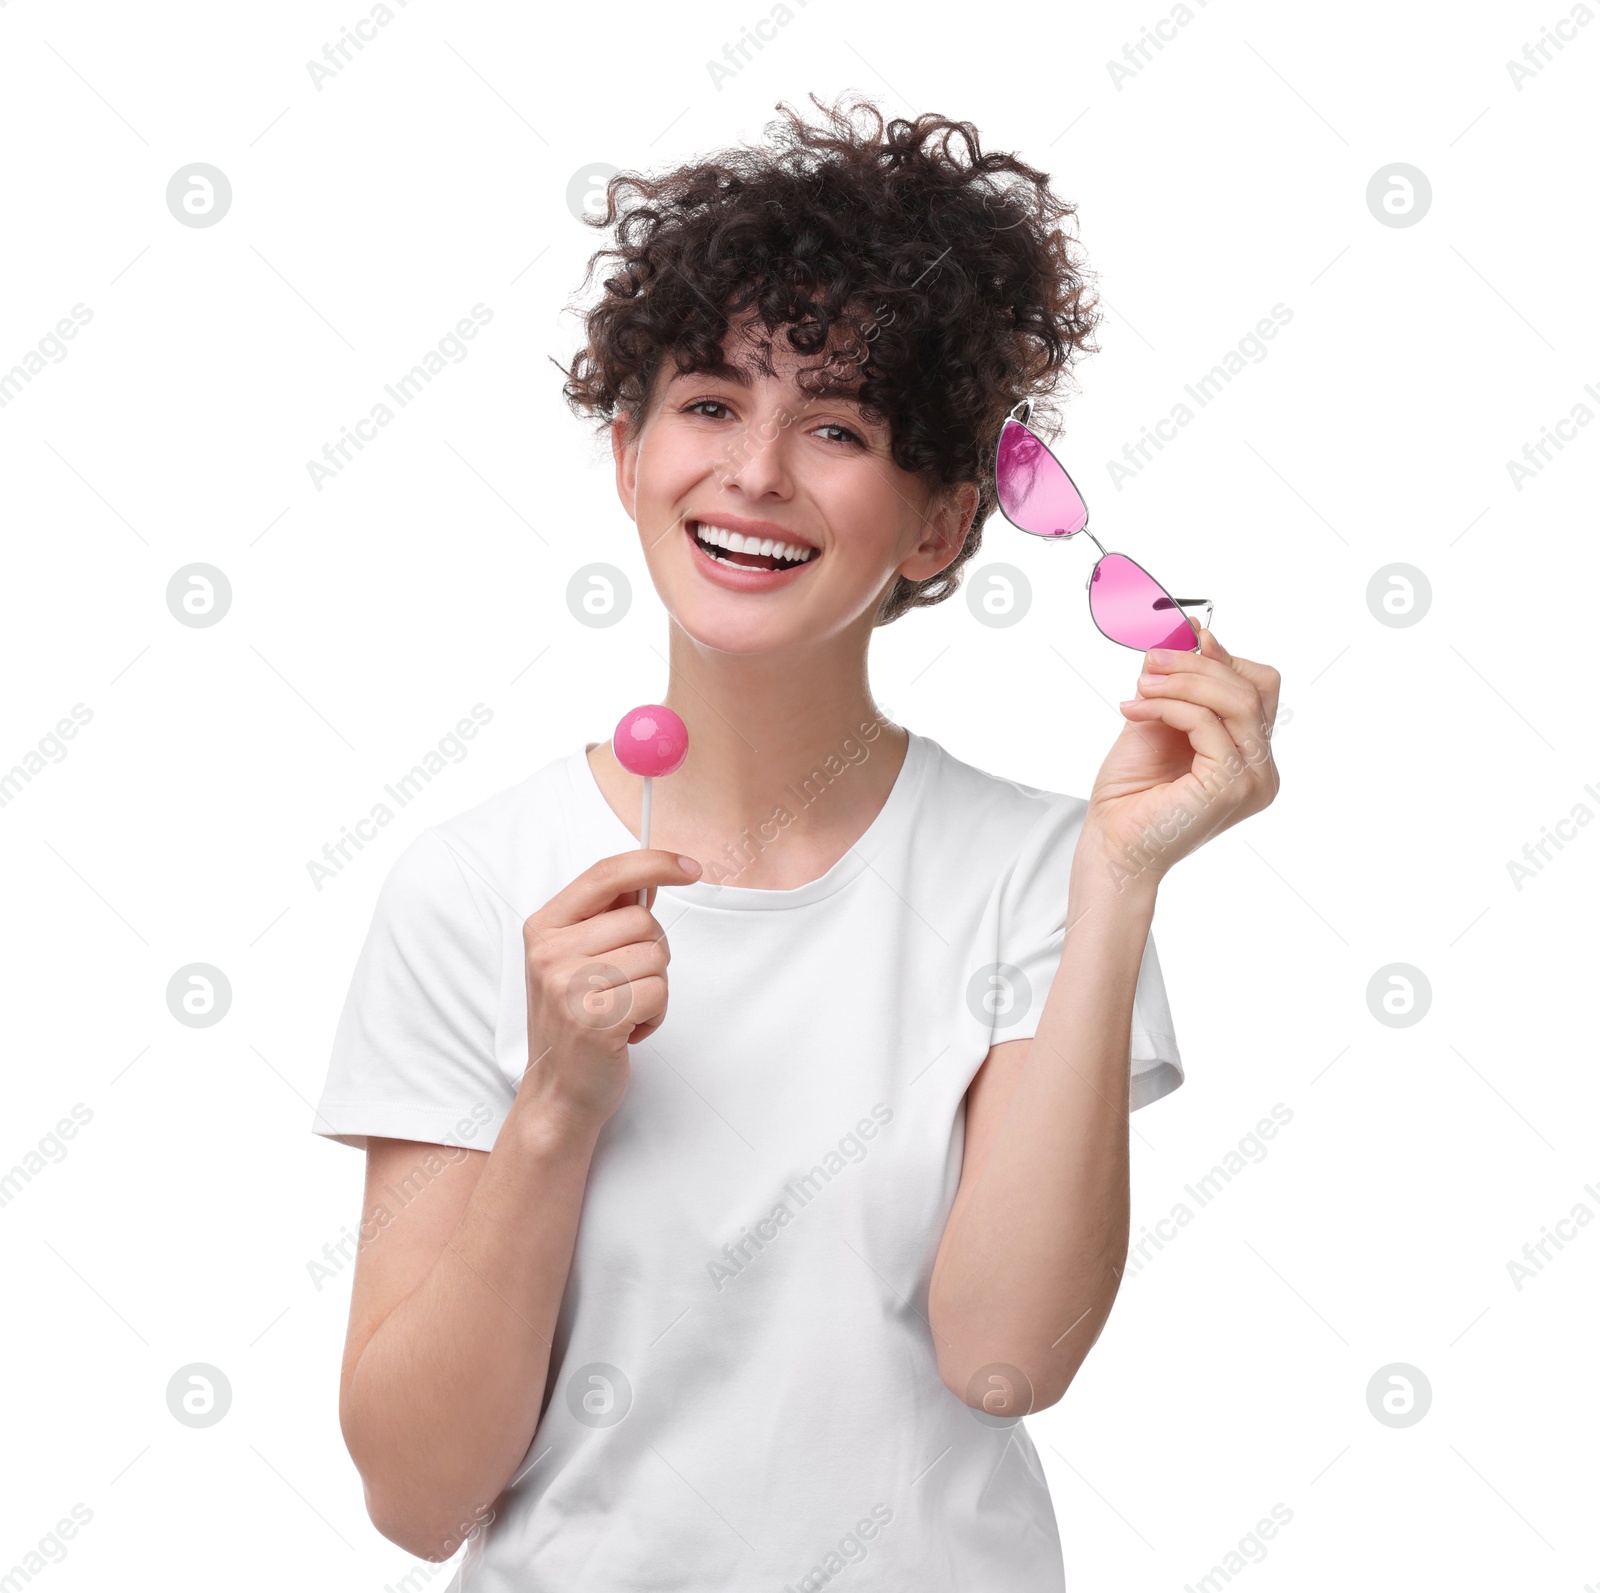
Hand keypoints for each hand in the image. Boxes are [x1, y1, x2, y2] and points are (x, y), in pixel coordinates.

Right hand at [517, 849, 700, 1127]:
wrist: (558, 1090)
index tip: (690, 867)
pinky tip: (627, 1030)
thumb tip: (653, 877)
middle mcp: (550, 952)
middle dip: (653, 952)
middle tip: (626, 983)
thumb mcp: (576, 958)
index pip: (606, 874)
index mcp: (545, 927)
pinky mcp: (594, 1020)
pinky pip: (658, 993)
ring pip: (656, 958)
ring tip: (624, 1009)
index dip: (655, 862)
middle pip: (642, 921)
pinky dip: (655, 1014)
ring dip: (655, 988)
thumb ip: (608, 916)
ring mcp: (568, 986)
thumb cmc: (576, 1019)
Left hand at [1078, 629, 1280, 890]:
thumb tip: (1192, 634)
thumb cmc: (1130, 796)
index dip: (1224, 659)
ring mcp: (1252, 779)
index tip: (1185, 638)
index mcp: (1250, 757)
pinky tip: (1135, 710)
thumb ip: (1178, 688)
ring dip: (1183, 681)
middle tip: (1151, 661)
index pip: (1259, 689)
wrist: (1110, 847)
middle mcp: (1261, 770)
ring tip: (1141, 684)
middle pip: (1253, 688)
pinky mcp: (1231, 784)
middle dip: (1199, 665)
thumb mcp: (1157, 725)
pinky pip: (1208, 722)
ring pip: (1236, 701)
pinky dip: (1170, 707)